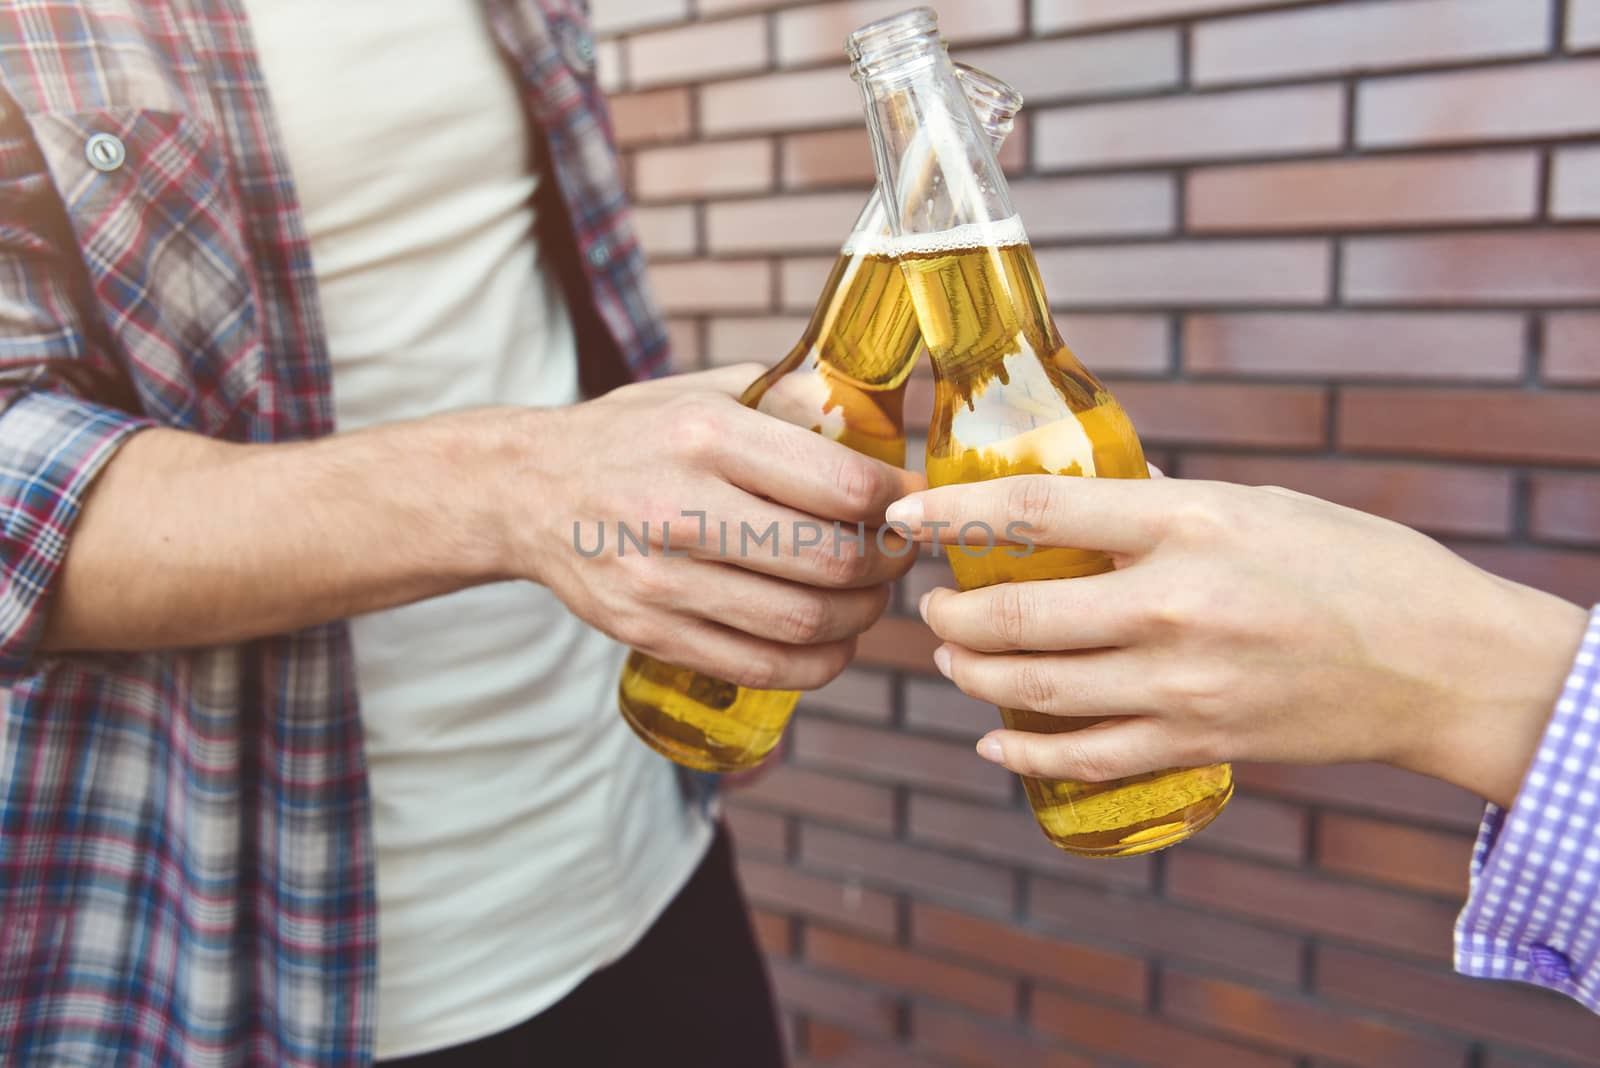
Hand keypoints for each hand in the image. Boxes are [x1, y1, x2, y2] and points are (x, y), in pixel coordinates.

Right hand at [514, 364, 921, 690]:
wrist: (525, 491)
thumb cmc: (633, 435)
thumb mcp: (703, 392)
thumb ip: (788, 401)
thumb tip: (883, 422)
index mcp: (705, 435)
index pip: (839, 484)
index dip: (896, 502)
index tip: (911, 503)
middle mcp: (681, 507)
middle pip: (830, 562)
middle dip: (887, 565)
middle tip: (898, 555)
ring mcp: (660, 579)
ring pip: (801, 622)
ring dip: (861, 617)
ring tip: (869, 597)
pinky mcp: (647, 631)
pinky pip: (758, 666)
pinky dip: (816, 663)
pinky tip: (833, 642)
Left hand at [887, 475, 1588, 807]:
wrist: (1438, 663)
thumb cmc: (1351, 562)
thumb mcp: (1252, 504)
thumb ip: (1159, 503)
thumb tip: (1082, 496)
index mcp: (1186, 522)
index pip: (1036, 510)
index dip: (952, 513)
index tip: (902, 514)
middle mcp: (1173, 604)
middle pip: (1017, 615)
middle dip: (952, 616)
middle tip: (932, 607)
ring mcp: (1181, 684)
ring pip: (1036, 690)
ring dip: (974, 677)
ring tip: (955, 660)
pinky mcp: (1195, 742)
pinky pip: (1083, 757)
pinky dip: (1024, 752)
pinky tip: (993, 741)